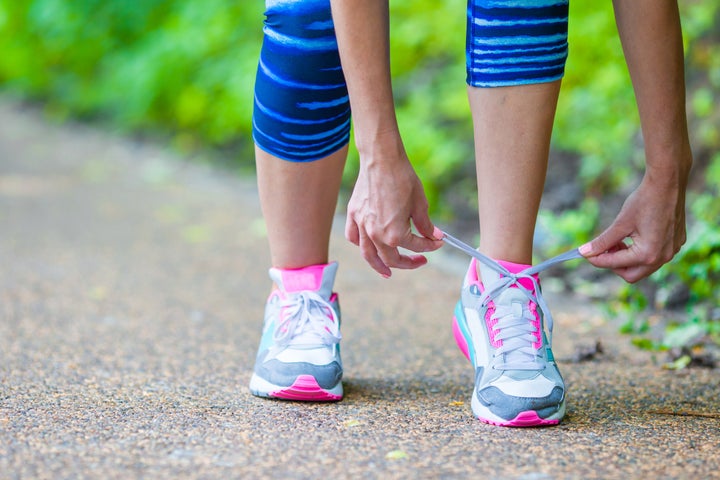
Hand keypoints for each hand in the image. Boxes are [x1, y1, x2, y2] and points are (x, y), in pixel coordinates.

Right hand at [345, 142, 442, 276]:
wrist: (381, 159)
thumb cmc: (402, 178)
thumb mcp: (420, 203)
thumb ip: (425, 225)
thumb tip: (433, 236)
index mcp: (395, 234)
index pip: (415, 246)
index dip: (430, 246)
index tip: (438, 242)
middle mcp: (376, 235)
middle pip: (391, 258)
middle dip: (408, 262)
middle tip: (419, 261)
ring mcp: (362, 226)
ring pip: (369, 255)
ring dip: (379, 266)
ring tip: (387, 273)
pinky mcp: (353, 215)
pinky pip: (354, 238)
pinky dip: (361, 245)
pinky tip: (368, 248)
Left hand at [580, 173, 687, 282]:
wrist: (667, 183)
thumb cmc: (644, 201)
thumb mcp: (620, 223)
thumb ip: (602, 241)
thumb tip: (583, 252)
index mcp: (647, 254)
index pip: (615, 264)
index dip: (597, 259)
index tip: (585, 254)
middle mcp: (662, 257)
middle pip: (631, 274)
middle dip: (614, 264)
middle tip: (604, 249)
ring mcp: (672, 252)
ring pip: (643, 267)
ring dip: (627, 259)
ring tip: (618, 241)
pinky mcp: (676, 244)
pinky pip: (655, 256)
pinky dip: (640, 252)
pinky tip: (633, 236)